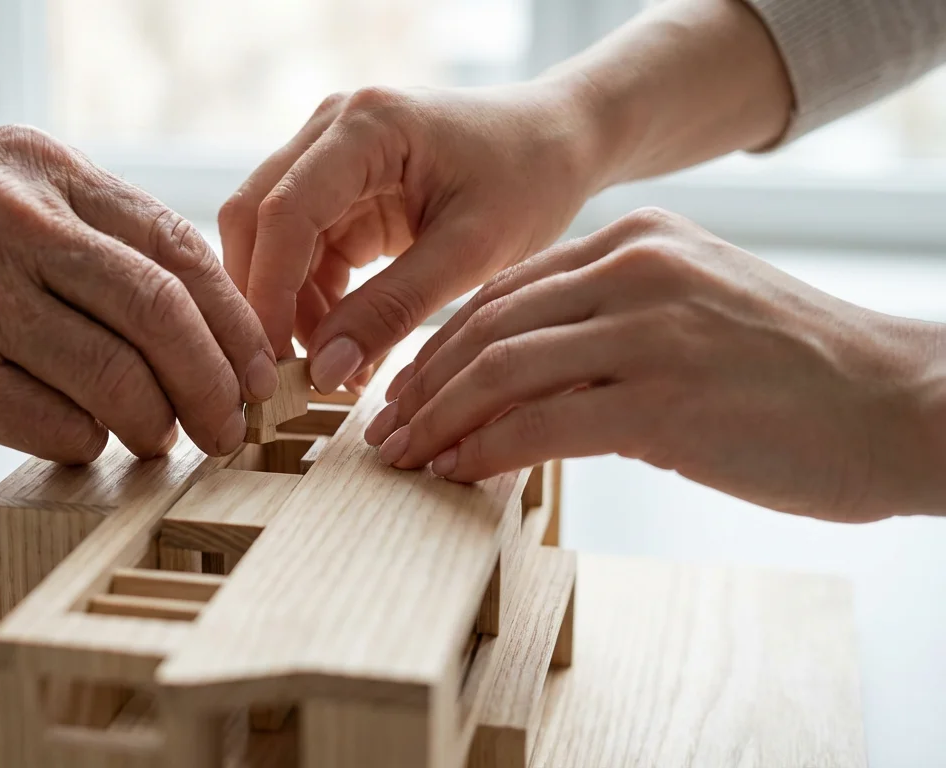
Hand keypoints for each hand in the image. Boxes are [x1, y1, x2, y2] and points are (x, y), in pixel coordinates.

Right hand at [0, 126, 276, 461]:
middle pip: (161, 309)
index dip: (233, 319)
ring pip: (116, 376)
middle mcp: (7, 217)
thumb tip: (200, 326)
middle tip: (231, 427)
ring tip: (156, 439)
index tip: (257, 368)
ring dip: (154, 423)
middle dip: (215, 383)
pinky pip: (56, 424)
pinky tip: (80, 443)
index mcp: (35, 169)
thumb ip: (84, 244)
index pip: (175, 243)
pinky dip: (86, 444)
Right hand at [219, 81, 604, 392]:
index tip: (274, 363)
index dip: (268, 291)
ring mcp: (328, 156)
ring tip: (336, 371)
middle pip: (255, 220)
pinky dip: (314, 303)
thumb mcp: (472, 253)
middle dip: (264, 301)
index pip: (285, 212)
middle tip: (287, 376)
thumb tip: (324, 371)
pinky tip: (348, 347)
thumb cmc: (531, 180)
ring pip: (271, 242)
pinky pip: (301, 252)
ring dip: (290, 309)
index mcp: (367, 126)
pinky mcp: (337, 189)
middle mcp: (331, 129)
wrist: (559, 143)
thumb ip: (394, 309)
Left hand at [365, 208, 945, 521]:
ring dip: (438, 420)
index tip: (407, 387)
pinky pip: (539, 424)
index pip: (505, 289)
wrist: (906, 405)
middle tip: (384, 429)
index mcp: (639, 242)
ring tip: (403, 459)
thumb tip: (527, 382)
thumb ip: (615, 323)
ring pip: (499, 370)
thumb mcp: (698, 312)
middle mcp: (636, 270)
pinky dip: (484, 452)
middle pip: (488, 324)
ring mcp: (648, 330)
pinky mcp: (662, 398)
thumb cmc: (801, 374)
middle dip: (422, 382)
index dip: (442, 343)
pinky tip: (457, 474)